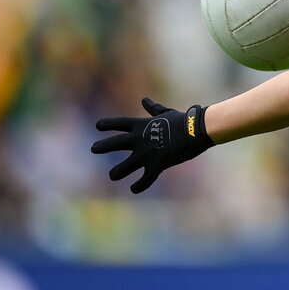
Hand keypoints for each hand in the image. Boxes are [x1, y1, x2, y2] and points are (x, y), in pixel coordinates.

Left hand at [92, 97, 213, 192]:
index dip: (107, 124)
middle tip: (93, 148)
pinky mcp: (155, 165)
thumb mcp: (165, 113)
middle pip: (114, 143)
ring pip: (124, 167)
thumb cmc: (183, 120)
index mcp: (141, 125)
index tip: (97, 126)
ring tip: (113, 175)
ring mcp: (145, 154)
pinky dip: (139, 185)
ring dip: (117, 172)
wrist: (195, 130)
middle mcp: (138, 140)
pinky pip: (144, 179)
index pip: (120, 124)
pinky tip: (134, 189)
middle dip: (102, 146)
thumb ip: (153, 109)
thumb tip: (144, 100)